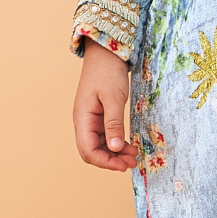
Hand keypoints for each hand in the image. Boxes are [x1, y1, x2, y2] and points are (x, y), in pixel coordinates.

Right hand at [73, 39, 136, 169]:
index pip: (88, 150)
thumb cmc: (108, 72)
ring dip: (115, 153)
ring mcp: (91, 119)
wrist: (107, 52)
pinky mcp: (99, 115)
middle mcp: (84, 122)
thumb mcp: (114, 98)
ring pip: (100, 145)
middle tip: (132, 162)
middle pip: (92, 151)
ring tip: (134, 156)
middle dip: (111, 160)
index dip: (105, 162)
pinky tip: (128, 145)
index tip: (124, 165)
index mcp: (82, 118)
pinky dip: (116, 143)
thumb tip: (114, 148)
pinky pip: (105, 135)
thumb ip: (114, 123)